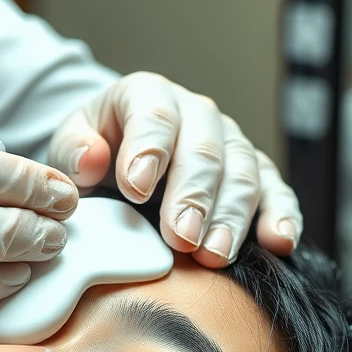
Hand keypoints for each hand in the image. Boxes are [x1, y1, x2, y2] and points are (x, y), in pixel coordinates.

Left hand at [47, 72, 301, 265]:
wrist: (120, 164)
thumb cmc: (94, 157)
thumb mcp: (69, 148)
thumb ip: (74, 151)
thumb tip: (92, 159)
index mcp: (148, 96)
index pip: (155, 115)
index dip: (148, 150)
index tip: (136, 189)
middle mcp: (196, 114)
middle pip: (205, 150)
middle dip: (194, 196)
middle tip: (181, 238)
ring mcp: (230, 144)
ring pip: (243, 173)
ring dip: (231, 217)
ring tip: (214, 255)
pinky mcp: (254, 176)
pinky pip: (275, 192)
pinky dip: (281, 216)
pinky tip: (280, 242)